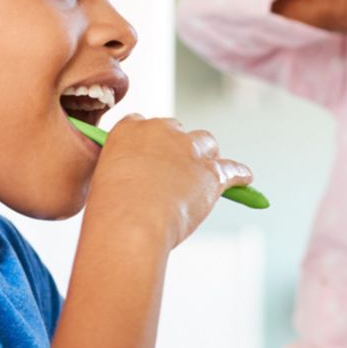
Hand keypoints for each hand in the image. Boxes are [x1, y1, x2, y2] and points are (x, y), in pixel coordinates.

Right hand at [82, 115, 252, 250]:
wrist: (131, 223)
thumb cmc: (110, 210)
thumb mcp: (102, 179)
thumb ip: (116, 168)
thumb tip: (127, 175)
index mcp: (129, 130)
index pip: (142, 124)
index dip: (149, 142)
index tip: (150, 155)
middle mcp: (161, 132)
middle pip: (177, 131)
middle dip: (178, 147)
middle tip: (176, 169)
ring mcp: (189, 150)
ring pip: (206, 143)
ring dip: (206, 156)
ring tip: (207, 171)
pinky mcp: (211, 173)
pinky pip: (231, 168)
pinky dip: (239, 174)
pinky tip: (244, 179)